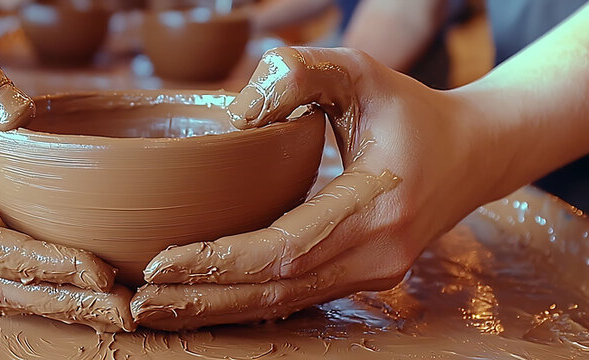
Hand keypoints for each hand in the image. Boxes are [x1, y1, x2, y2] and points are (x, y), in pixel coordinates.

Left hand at [132, 47, 493, 329]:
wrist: (472, 153)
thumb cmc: (410, 110)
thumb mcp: (360, 73)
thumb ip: (300, 75)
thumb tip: (237, 115)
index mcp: (376, 208)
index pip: (284, 250)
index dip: (219, 261)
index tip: (161, 261)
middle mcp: (377, 255)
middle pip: (275, 292)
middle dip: (204, 298)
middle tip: (141, 302)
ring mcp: (372, 274)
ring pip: (283, 304)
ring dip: (218, 309)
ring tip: (157, 310)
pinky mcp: (361, 277)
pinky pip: (295, 297)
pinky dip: (245, 302)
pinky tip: (203, 301)